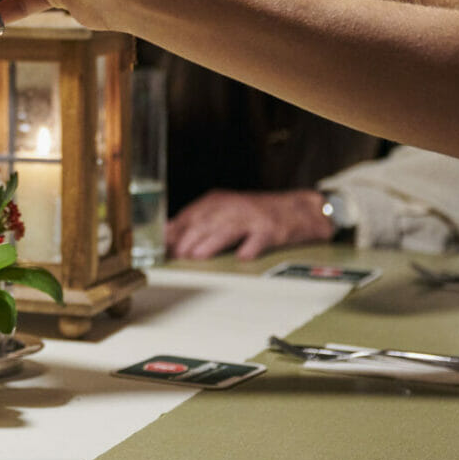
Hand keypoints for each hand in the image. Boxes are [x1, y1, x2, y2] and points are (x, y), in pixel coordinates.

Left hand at [165, 189, 332, 259]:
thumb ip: (197, 222)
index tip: (162, 245)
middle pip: (207, 221)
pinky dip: (251, 247)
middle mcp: (233, 206)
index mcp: (218, 202)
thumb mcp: (223, 212)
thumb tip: (166, 235)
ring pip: (229, 228)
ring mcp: (252, 217)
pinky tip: (243, 257)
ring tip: (198, 255)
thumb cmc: (253, 214)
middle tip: (177, 255)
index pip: (191, 214)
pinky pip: (259, 239)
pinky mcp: (271, 230)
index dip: (176, 230)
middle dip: (190, 238)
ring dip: (212, 242)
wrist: (296, 210)